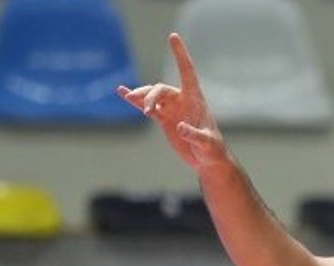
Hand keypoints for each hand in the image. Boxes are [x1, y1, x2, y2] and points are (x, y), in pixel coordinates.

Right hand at [117, 33, 226, 170]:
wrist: (207, 160)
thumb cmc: (212, 150)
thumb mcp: (206, 143)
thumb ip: (195, 135)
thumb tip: (181, 128)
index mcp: (195, 99)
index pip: (186, 71)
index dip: (180, 54)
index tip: (173, 36)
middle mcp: (182, 100)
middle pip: (161, 89)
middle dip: (151, 96)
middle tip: (146, 110)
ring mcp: (171, 109)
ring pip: (152, 96)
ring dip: (140, 98)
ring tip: (131, 99)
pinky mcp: (164, 119)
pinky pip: (146, 106)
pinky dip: (134, 100)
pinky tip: (121, 92)